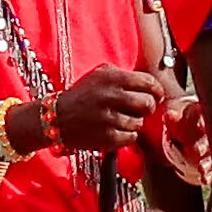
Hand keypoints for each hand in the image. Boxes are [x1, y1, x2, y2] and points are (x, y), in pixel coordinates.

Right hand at [54, 63, 179, 156]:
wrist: (56, 118)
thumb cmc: (83, 95)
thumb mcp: (100, 75)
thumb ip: (125, 75)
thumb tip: (152, 85)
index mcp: (111, 78)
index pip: (147, 81)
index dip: (156, 90)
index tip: (156, 95)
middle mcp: (109, 96)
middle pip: (147, 103)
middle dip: (149, 107)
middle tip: (143, 109)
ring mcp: (108, 118)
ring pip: (140, 122)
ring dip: (135, 123)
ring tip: (122, 120)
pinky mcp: (106, 137)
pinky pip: (131, 137)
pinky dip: (127, 136)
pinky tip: (116, 130)